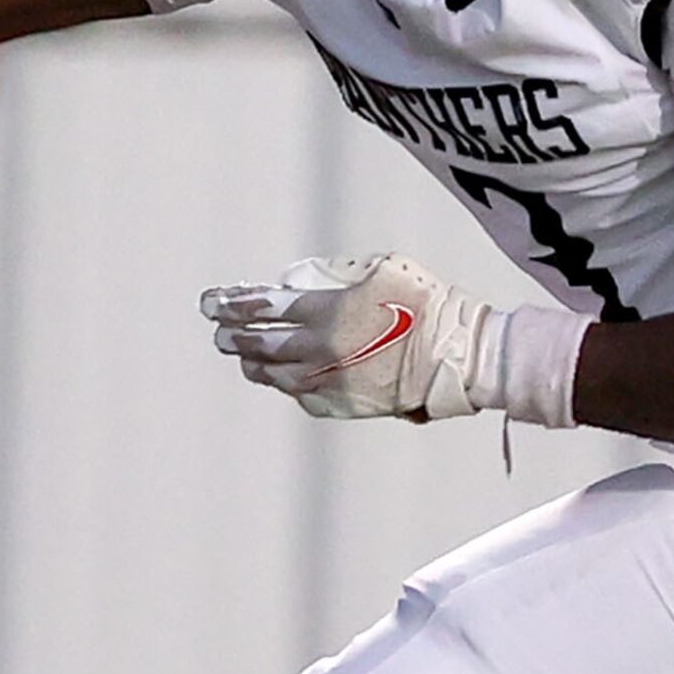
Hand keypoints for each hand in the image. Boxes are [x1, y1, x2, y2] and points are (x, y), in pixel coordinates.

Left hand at [200, 253, 499, 421]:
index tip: (211, 302)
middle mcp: (322, 349)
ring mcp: (332, 381)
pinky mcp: (345, 405)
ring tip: (243, 356)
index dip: (233, 304)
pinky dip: (287, 385)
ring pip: (275, 375)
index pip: (265, 307)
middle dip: (233, 336)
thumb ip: (333, 271)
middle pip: (261, 344)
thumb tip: (294, 280)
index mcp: (328, 311)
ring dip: (254, 363)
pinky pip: (302, 396)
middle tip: (218, 331)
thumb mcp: (381, 268)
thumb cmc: (428, 304)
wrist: (462, 357)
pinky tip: (280, 378)